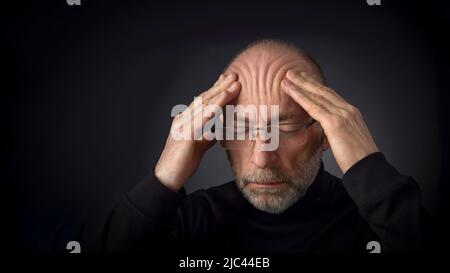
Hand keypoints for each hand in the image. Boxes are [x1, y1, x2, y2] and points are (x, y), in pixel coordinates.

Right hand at [155, 72, 240, 190]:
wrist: (168, 176)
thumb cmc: (184, 160)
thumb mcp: (200, 144)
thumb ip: (208, 134)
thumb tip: (219, 129)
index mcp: (187, 119)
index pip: (203, 100)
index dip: (217, 88)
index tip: (230, 79)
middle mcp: (183, 118)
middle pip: (204, 99)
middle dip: (220, 86)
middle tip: (235, 75)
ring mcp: (183, 126)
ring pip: (202, 106)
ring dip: (219, 95)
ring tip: (232, 85)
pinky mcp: (184, 136)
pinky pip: (199, 121)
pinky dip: (211, 112)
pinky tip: (221, 105)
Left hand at [282, 70, 378, 172]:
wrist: (369, 169)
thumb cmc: (358, 161)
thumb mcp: (348, 142)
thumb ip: (338, 133)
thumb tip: (328, 135)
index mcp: (352, 114)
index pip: (331, 96)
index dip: (317, 87)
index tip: (306, 79)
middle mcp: (348, 110)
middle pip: (323, 91)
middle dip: (307, 80)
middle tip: (292, 72)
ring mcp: (343, 115)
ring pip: (316, 95)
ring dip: (300, 85)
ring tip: (287, 77)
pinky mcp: (335, 123)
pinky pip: (313, 106)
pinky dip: (300, 96)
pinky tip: (290, 90)